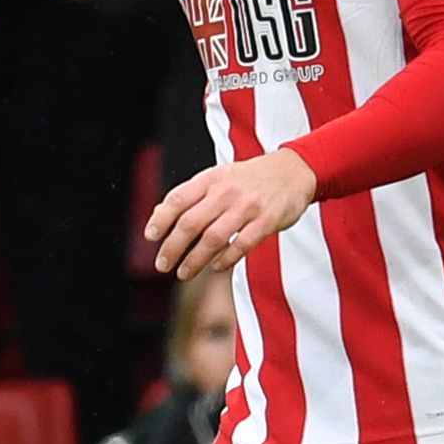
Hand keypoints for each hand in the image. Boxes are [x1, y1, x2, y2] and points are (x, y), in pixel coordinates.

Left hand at [146, 150, 318, 279]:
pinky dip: (225, 259)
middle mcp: (226, 192)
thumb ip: (191, 195)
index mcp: (211, 179)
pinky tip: (215, 267)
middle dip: (172, 247)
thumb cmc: (249, 179)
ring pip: (213, 238)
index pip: (178, 199)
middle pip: (191, 223)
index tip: (150, 237)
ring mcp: (247, 206)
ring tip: (183, 273)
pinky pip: (241, 245)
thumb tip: (158, 214)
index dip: (160, 219)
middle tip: (162, 265)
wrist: (293, 170)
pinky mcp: (267, 221)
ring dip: (195, 260)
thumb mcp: (218, 177)